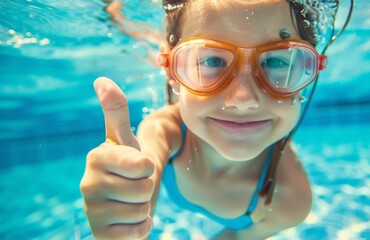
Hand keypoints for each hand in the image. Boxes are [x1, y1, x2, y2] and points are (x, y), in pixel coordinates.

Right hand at [80, 77, 153, 238]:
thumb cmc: (128, 167)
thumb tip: (102, 80)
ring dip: (144, 208)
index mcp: (97, 157)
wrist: (122, 202)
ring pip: (142, 211)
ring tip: (131, 202)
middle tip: (135, 186)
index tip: (136, 166)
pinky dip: (140, 228)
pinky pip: (137, 232)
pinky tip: (128, 220)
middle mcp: (88, 184)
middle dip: (147, 189)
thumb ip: (116, 111)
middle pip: (145, 190)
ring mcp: (92, 211)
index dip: (148, 168)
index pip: (143, 165)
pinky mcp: (100, 234)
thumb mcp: (125, 140)